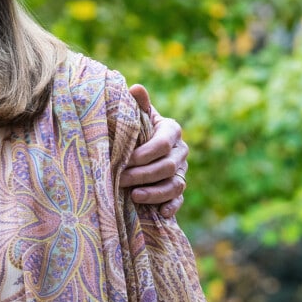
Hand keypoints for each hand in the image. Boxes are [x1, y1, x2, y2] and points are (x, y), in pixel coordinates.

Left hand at [124, 84, 189, 217]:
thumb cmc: (135, 129)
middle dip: (143, 173)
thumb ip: (137, 105)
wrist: (138, 149)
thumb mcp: (135, 117)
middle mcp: (180, 152)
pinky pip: (179, 200)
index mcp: (172, 131)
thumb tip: (135, 87)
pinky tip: (160, 213)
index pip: (164, 142)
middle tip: (120, 179)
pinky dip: (171, 206)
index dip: (146, 152)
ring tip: (134, 196)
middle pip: (167, 166)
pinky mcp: (178, 190)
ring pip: (174, 184)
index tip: (126, 159)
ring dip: (155, 192)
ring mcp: (181, 172)